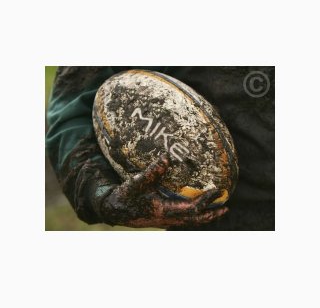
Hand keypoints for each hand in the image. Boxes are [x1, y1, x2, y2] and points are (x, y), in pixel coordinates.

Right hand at [99, 154, 227, 228]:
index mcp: (165, 211)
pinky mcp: (162, 218)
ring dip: (204, 216)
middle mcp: (168, 218)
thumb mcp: (137, 182)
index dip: (206, 200)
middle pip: (195, 220)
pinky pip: (183, 219)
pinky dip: (193, 215)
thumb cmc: (126, 197)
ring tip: (215, 210)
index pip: (193, 208)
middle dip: (211, 214)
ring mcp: (165, 220)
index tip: (217, 191)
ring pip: (190, 221)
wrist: (114, 211)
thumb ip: (152, 170)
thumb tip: (167, 157)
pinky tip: (194, 209)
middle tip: (225, 208)